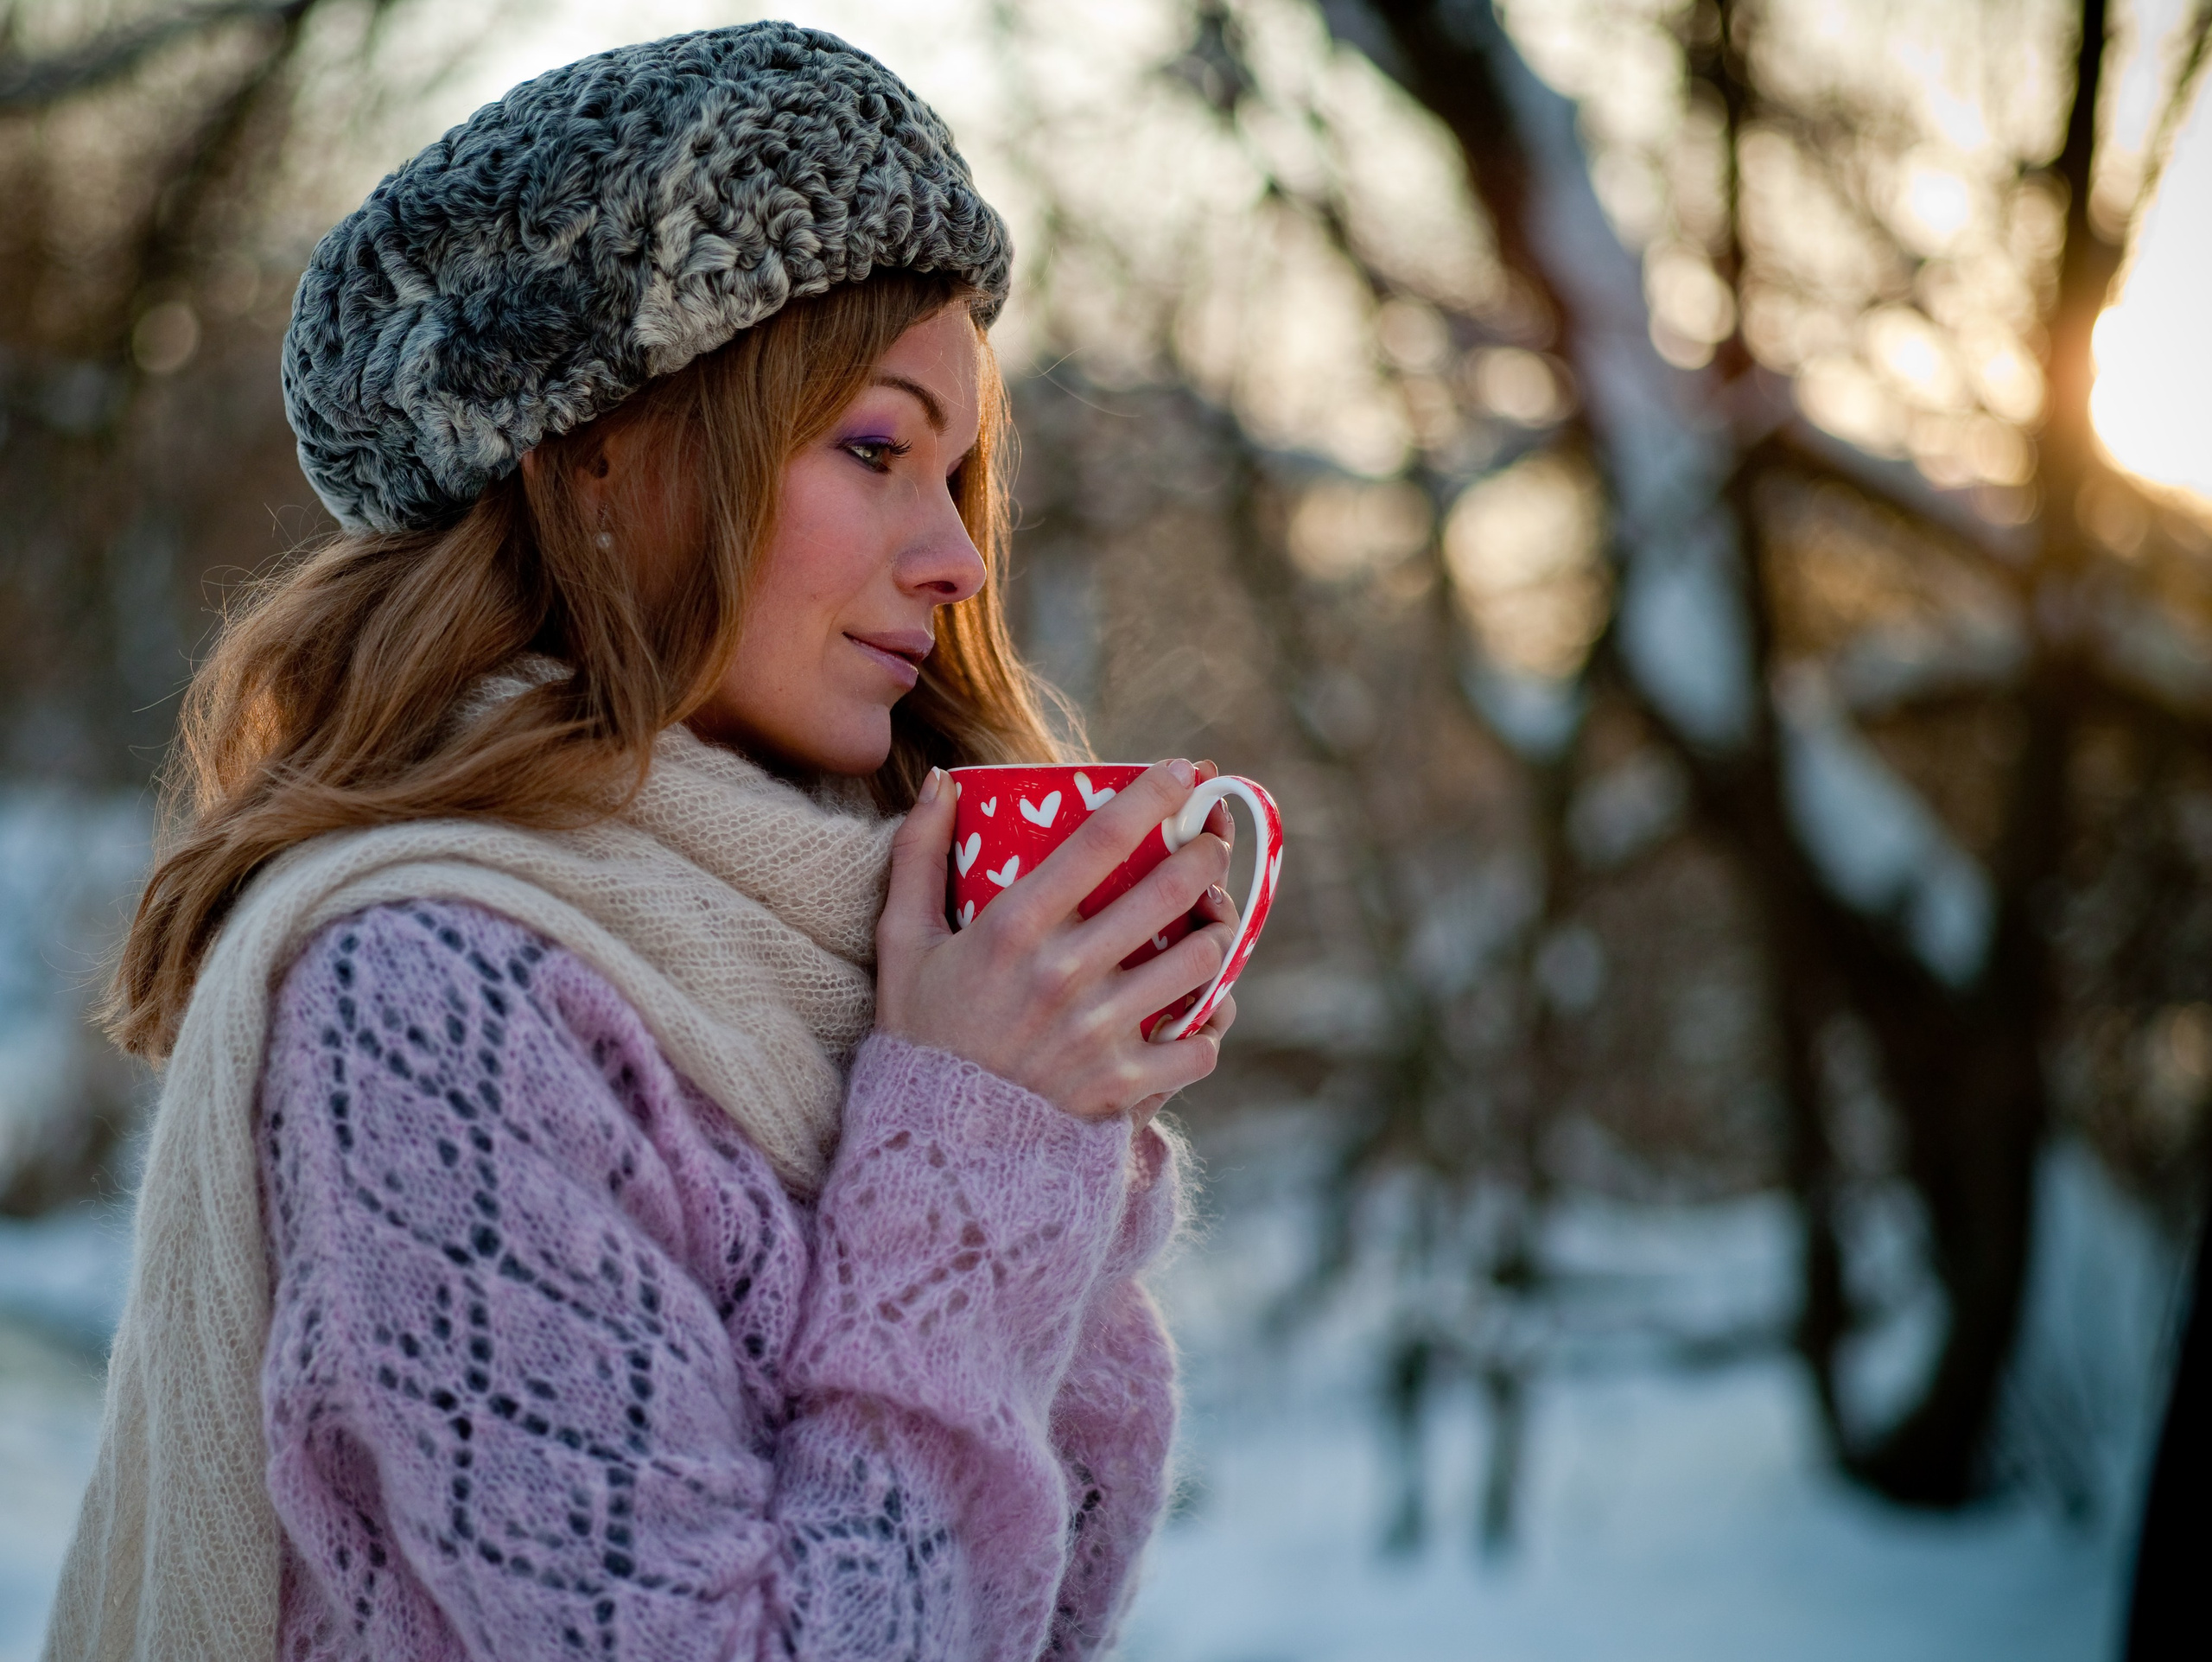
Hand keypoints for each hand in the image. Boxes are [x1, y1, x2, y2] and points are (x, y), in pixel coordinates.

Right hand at [875, 759, 1236, 1119]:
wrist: (931, 1151)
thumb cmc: (921, 1037)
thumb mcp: (903, 943)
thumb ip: (918, 857)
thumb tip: (943, 781)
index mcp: (1012, 928)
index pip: (1101, 838)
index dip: (1155, 793)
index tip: (1186, 771)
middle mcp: (1063, 974)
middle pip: (1170, 890)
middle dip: (1206, 855)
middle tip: (1209, 845)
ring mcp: (1097, 1032)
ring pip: (1199, 962)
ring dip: (1216, 935)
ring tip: (1209, 924)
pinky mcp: (1121, 1087)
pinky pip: (1200, 1045)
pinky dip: (1209, 1024)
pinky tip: (1201, 1007)